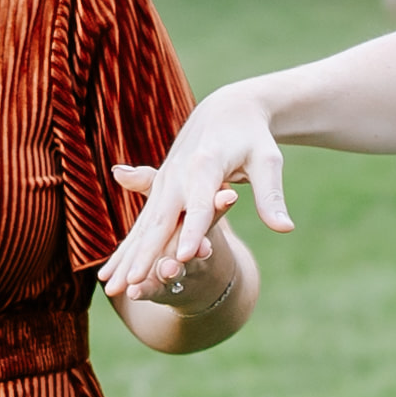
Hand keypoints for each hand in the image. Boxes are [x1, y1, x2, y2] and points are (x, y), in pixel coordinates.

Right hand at [95, 82, 304, 297]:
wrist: (225, 109)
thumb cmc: (253, 137)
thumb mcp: (267, 161)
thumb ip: (270, 195)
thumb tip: (286, 228)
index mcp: (205, 166)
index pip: (199, 207)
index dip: (192, 233)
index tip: (183, 258)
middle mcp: (178, 176)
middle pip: (161, 222)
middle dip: (145, 255)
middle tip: (132, 285)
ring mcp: (164, 183)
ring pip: (143, 226)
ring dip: (125, 257)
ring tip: (111, 288)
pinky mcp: (159, 189)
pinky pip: (140, 224)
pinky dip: (125, 249)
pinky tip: (109, 273)